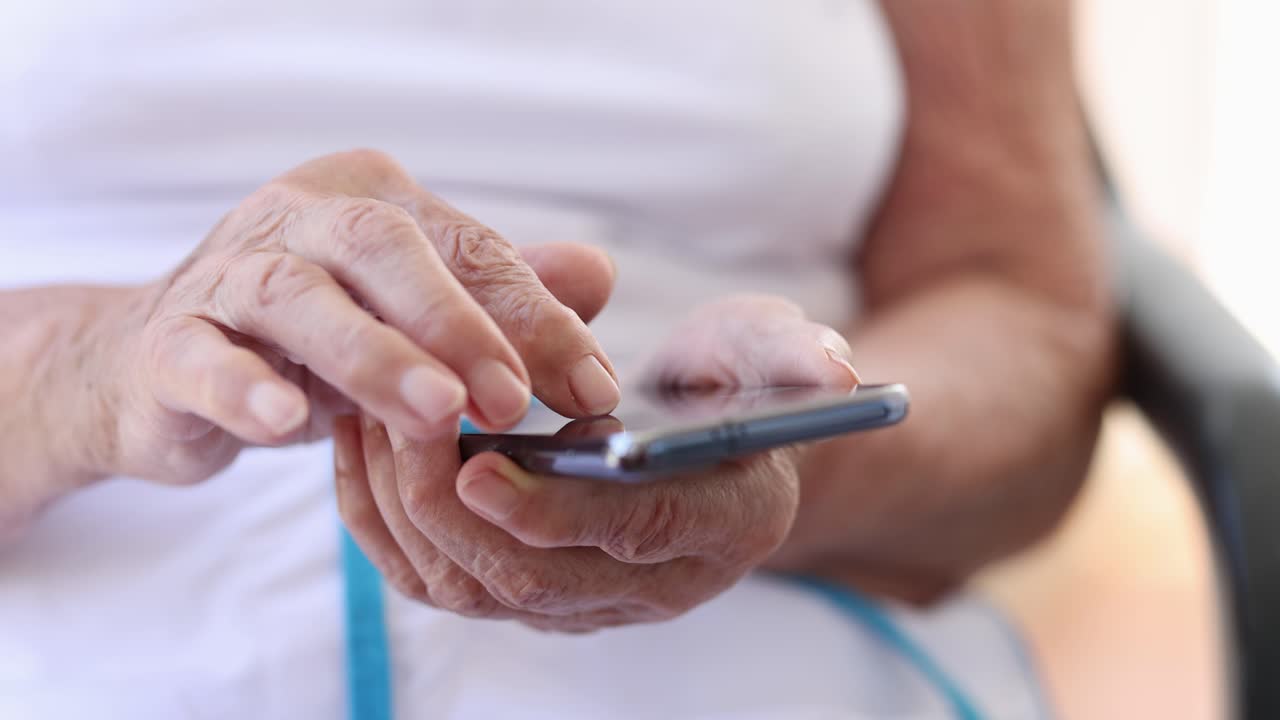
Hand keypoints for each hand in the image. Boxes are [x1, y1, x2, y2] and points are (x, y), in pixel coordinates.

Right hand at [90, 149, 619, 484]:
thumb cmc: (316, 337)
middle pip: (385, 247)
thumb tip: (598, 276)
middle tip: (515, 398)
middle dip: (458, 324)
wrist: (166, 365)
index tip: (592, 389)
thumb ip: (501, 293)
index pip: (469, 248)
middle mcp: (300, 216)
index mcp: (373, 199)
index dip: (537, 318)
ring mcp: (226, 273)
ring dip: (371, 354)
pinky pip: (202, 357)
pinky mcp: (168, 340)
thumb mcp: (415, 313)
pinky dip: (244, 387)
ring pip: (297, 296)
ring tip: (435, 412)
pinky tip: (288, 422)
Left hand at [335, 293, 859, 631]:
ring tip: (364, 412)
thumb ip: (793, 356)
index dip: (554, 510)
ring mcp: (579, 600)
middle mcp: (647, 587)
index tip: (480, 464)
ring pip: (467, 588)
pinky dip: (383, 518)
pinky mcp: (523, 590)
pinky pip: (435, 578)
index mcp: (718, 528)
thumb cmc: (737, 389)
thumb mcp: (769, 353)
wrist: (711, 446)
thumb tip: (831, 369)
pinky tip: (362, 440)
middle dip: (448, 506)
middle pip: (529, 581)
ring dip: (401, 508)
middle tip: (394, 416)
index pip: (629, 538)